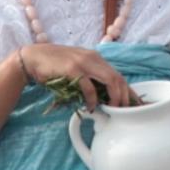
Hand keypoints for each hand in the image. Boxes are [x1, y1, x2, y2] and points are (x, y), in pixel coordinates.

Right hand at [21, 43, 139, 109]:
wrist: (33, 57)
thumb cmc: (55, 66)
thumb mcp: (78, 68)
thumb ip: (91, 78)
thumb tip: (103, 97)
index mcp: (97, 58)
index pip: (119, 75)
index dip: (129, 91)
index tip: (136, 106)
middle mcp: (94, 58)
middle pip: (118, 78)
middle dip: (125, 97)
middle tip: (124, 112)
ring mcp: (84, 63)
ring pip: (110, 80)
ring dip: (114, 97)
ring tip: (112, 109)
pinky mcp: (72, 69)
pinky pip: (89, 86)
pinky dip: (92, 99)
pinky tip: (90, 107)